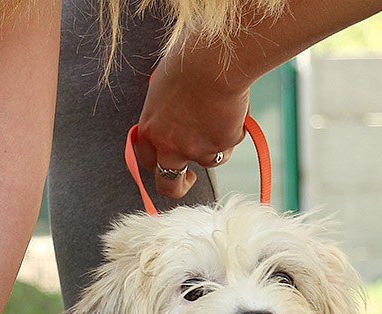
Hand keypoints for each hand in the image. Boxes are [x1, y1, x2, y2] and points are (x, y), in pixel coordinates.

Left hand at [134, 44, 251, 198]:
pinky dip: (234, 132)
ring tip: (221, 115)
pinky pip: (229, 145)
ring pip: (208, 161)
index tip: (167, 160)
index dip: (158, 163)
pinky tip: (232, 109)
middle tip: (189, 179)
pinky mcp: (219, 146)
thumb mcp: (164, 90)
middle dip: (179, 186)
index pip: (147, 161)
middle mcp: (168, 146)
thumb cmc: (188, 63)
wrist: (213, 60)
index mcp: (149, 130)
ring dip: (216, 145)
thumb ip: (166, 114)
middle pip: (169, 185)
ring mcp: (194, 150)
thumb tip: (174, 119)